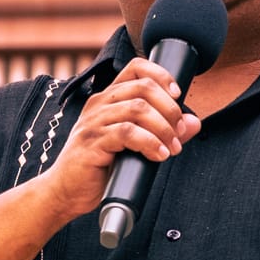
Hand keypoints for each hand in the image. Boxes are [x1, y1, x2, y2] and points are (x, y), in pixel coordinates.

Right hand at [41, 58, 201, 220]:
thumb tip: (194, 123)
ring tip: (171, 148)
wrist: (66, 192)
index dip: (161, 75)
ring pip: (137, 109)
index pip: (135, 68)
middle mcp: (99, 105)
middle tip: (179, 132)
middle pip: (142, 87)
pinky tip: (158, 155)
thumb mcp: (135, 146)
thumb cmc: (99, 168)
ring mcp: (93, 122)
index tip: (178, 95)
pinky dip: (149, 143)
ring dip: (163, 128)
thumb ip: (163, 131)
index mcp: (107, 99)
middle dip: (169, 109)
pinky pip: (127, 133)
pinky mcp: (92, 143)